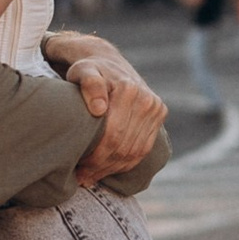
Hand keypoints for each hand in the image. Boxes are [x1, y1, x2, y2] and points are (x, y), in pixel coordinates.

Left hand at [64, 47, 166, 185]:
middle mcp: (147, 99)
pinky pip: (144, 148)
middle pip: (124, 146)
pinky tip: (108, 169)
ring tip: (91, 177)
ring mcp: (156, 108)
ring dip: (113, 169)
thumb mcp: (81, 71)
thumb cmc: (88, 70)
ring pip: (135, 152)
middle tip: (82, 178)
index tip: (79, 168)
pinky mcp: (159, 114)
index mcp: (128, 90)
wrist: (108, 61)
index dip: (96, 157)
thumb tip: (99, 108)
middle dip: (102, 167)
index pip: (113, 136)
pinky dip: (126, 163)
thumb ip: (88, 84)